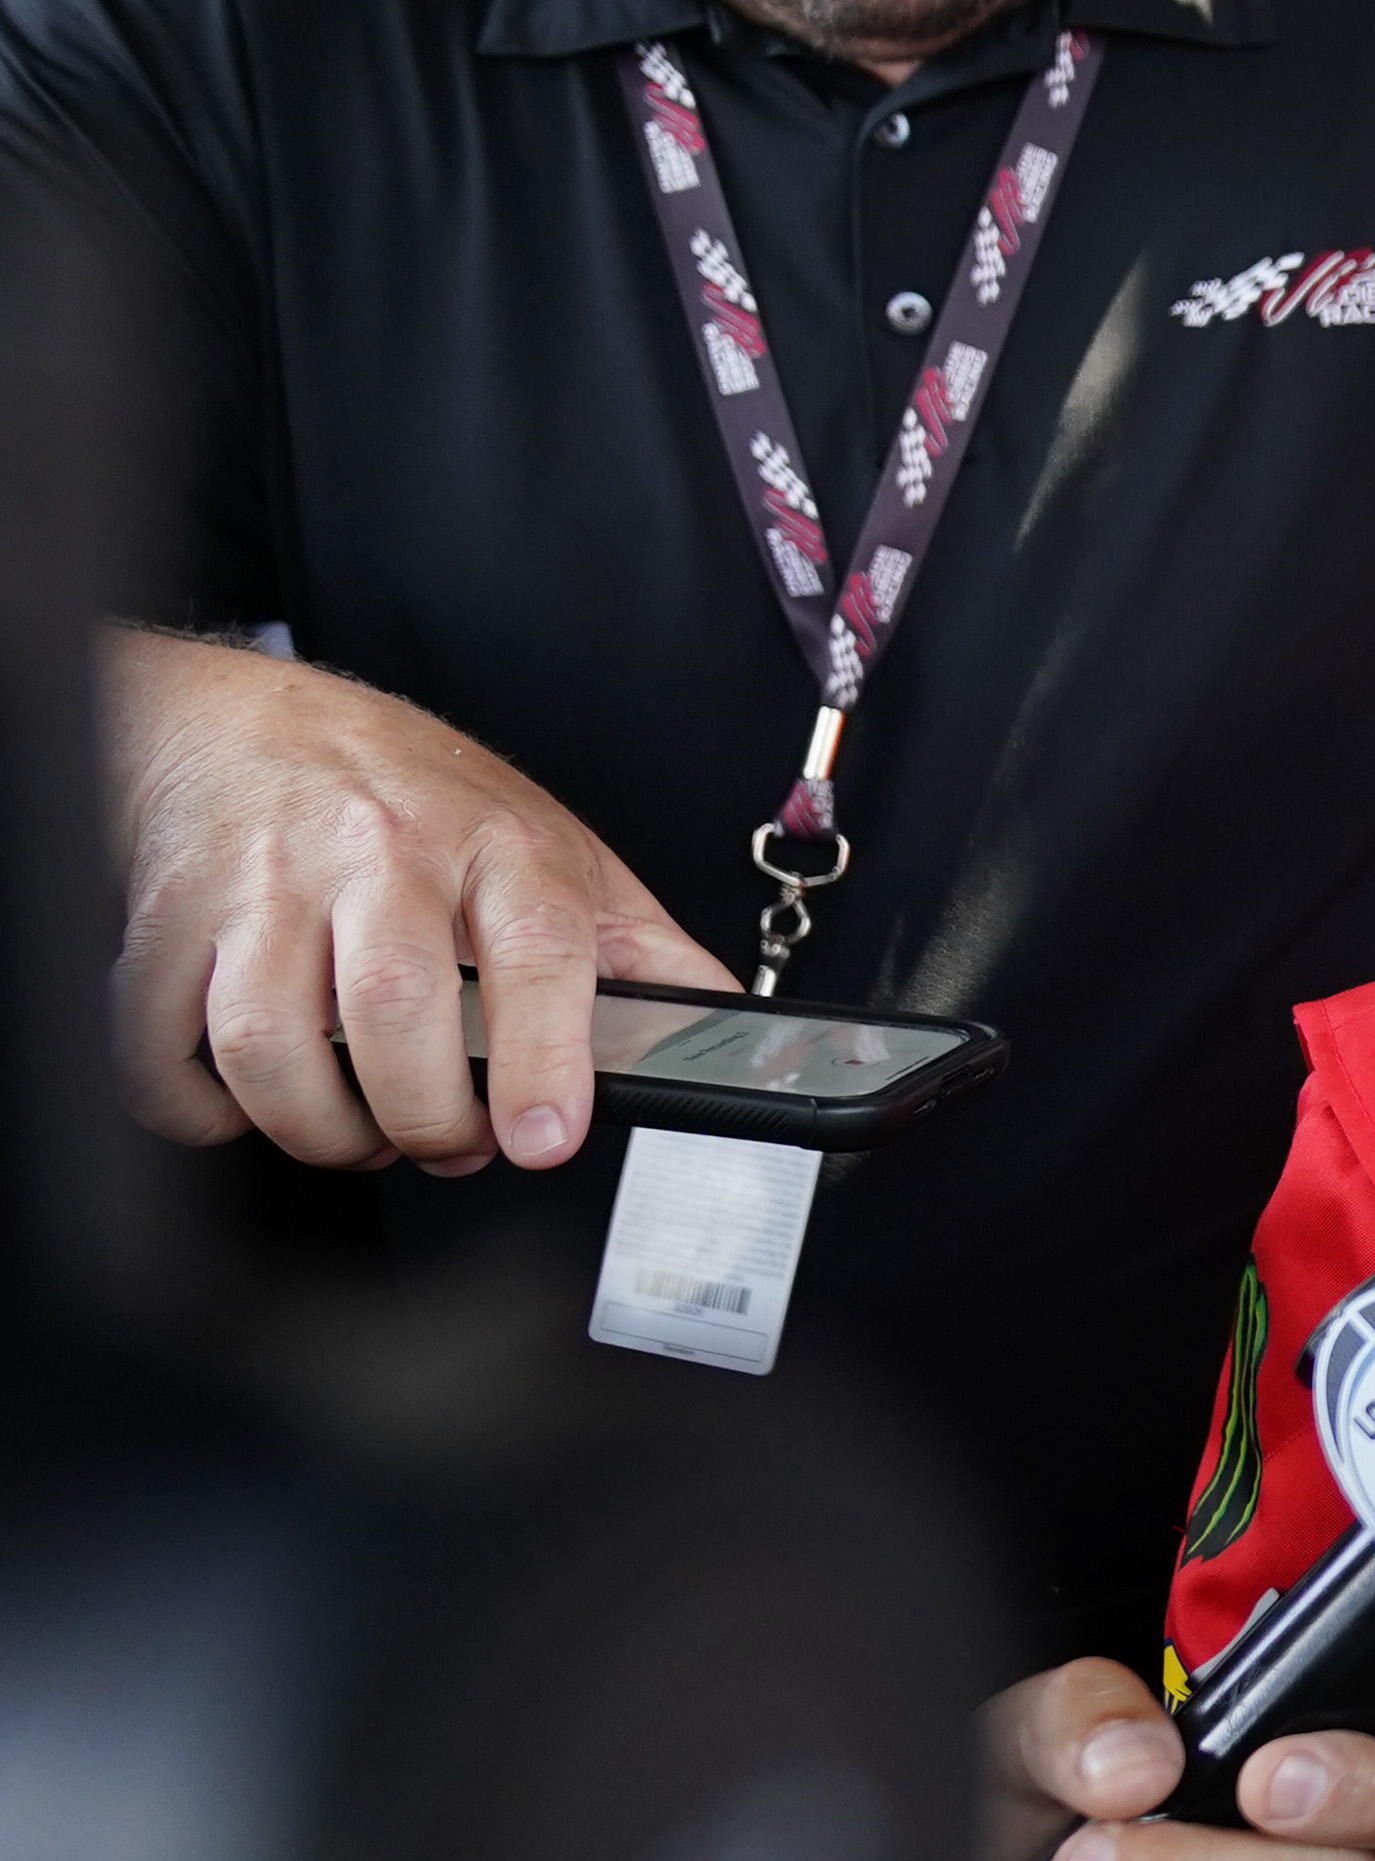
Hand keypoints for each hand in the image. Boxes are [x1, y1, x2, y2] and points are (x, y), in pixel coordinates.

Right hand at [103, 631, 731, 1172]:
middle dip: (422, 1116)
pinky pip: (159, 1044)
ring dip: (315, 1126)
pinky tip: (246, 1105)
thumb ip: (642, 950)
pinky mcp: (166, 916)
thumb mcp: (553, 850)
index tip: (542, 1138)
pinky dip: (195, 1105)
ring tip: (357, 1132)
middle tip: (447, 1141)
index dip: (545, 1057)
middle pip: (393, 1010)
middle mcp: (377, 854)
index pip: (536, 949)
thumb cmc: (408, 796)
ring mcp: (262, 883)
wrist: (242, 719)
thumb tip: (730, 1032)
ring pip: (271, 1041)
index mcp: (495, 844)